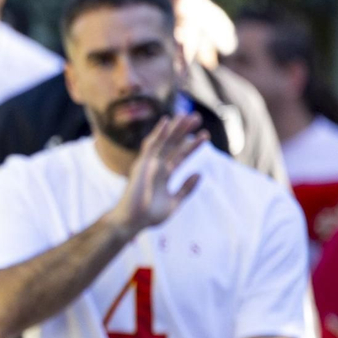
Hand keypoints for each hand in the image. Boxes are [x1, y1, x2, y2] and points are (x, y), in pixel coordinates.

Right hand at [107, 114, 207, 237]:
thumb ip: (186, 188)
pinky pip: (152, 145)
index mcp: (164, 174)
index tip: (205, 135)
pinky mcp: (142, 164)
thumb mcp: (175, 202)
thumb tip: (199, 173)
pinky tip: (167, 121)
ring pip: (165, 142)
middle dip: (185, 131)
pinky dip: (159, 133)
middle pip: (174, 145)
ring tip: (187, 116)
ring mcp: (149, 164)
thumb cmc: (149, 215)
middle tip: (196, 117)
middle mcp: (157, 166)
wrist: (133, 221)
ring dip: (175, 128)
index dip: (193, 145)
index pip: (181, 156)